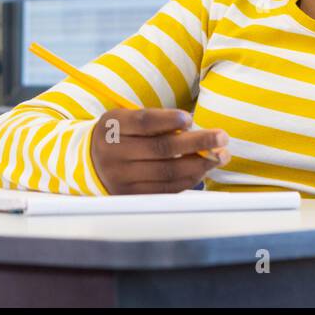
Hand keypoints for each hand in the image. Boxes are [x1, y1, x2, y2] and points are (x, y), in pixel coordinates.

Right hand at [90, 108, 229, 194]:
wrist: (92, 163)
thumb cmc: (120, 135)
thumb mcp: (126, 119)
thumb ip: (155, 122)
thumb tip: (193, 129)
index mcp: (112, 127)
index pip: (143, 123)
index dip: (168, 120)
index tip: (191, 118)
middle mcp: (114, 154)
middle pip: (161, 149)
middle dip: (197, 142)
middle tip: (222, 137)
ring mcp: (122, 179)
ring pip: (168, 172)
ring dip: (200, 164)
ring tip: (220, 155)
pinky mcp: (133, 196)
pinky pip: (167, 189)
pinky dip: (189, 179)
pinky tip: (203, 169)